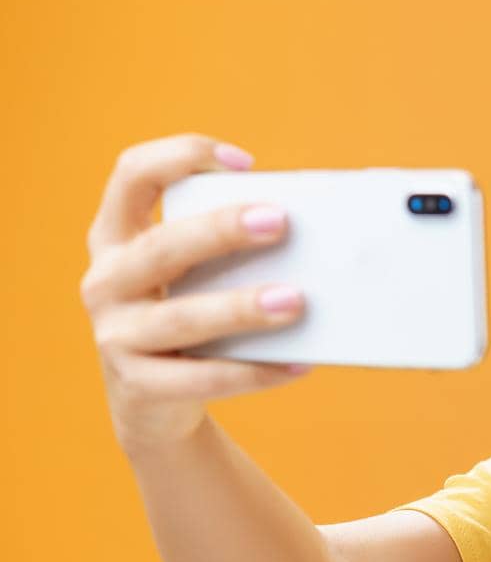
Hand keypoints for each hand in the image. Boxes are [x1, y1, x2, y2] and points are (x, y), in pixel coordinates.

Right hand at [81, 132, 310, 456]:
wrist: (152, 404)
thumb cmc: (189, 320)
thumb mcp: (191, 277)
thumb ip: (227, 251)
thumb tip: (312, 236)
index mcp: (116, 238)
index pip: (132, 175)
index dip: (180, 156)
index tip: (242, 162)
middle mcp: (106, 281)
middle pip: (162, 247)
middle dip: (221, 231)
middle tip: (280, 222)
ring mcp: (116, 335)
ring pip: (183, 318)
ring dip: (242, 308)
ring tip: (295, 301)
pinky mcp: (139, 386)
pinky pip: (203, 378)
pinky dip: (255, 371)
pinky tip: (297, 364)